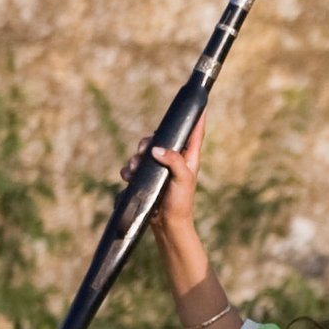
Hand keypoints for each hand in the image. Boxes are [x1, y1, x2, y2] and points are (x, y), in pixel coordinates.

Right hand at [129, 111, 204, 237]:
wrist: (167, 226)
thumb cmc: (180, 203)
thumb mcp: (182, 180)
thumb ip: (173, 161)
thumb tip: (156, 149)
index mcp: (189, 157)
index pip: (195, 132)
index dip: (197, 118)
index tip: (200, 103)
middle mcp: (174, 160)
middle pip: (161, 138)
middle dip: (149, 141)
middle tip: (143, 149)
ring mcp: (160, 169)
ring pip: (145, 152)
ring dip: (136, 157)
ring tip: (134, 168)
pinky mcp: (147, 178)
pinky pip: (135, 167)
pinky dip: (129, 169)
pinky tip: (128, 177)